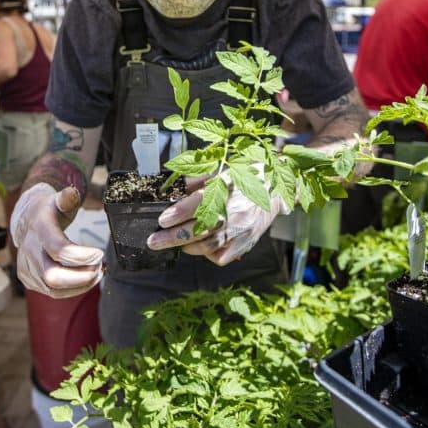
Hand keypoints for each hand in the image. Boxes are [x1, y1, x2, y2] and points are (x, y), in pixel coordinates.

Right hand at [9, 183, 103, 297]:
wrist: (26, 220)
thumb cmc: (47, 210)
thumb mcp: (57, 199)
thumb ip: (67, 198)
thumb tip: (73, 192)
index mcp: (38, 228)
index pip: (58, 248)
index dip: (81, 256)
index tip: (100, 254)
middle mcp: (28, 250)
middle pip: (53, 276)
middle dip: (81, 277)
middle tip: (100, 268)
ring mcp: (26, 267)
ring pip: (54, 289)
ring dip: (80, 285)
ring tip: (97, 273)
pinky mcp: (29, 280)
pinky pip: (53, 293)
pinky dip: (73, 289)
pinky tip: (86, 278)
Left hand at [147, 174, 289, 265]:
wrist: (274, 192)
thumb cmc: (243, 179)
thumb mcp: (221, 171)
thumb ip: (196, 180)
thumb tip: (171, 188)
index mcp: (228, 188)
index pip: (199, 203)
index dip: (179, 213)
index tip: (162, 220)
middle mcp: (235, 211)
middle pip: (200, 229)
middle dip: (173, 237)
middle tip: (153, 242)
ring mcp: (241, 230)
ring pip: (208, 246)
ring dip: (186, 246)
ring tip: (172, 242)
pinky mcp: (244, 244)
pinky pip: (220, 256)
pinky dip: (205, 254)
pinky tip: (199, 246)